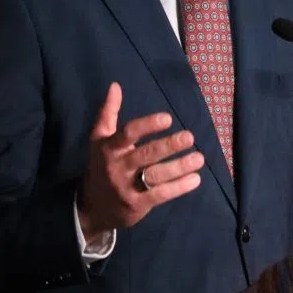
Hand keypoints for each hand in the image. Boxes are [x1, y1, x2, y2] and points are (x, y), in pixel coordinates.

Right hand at [77, 82, 204, 239]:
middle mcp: (117, 167)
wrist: (93, 206)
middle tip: (190, 137)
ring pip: (155, 175)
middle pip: (146, 154)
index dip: (147, 125)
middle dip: (169, 145)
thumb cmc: (104, 165)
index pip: (128, 134)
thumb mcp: (100, 139)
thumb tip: (115, 85)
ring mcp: (126, 187)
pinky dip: (179, 187)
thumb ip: (108, 113)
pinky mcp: (136, 205)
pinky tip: (195, 179)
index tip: (168, 119)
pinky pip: (160, 194)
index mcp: (109, 148)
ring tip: (199, 158)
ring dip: (179, 166)